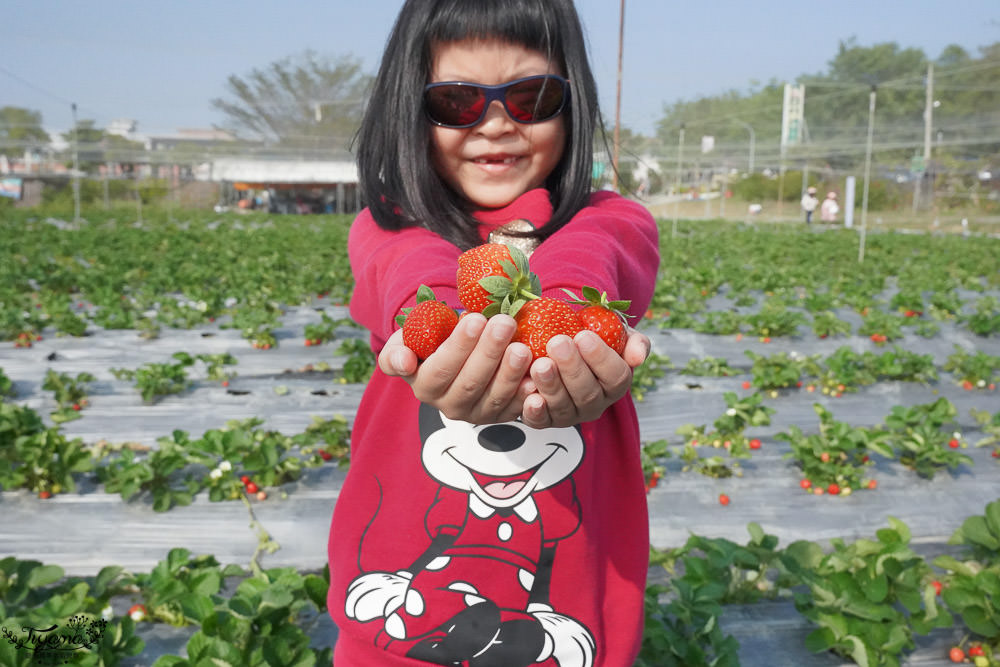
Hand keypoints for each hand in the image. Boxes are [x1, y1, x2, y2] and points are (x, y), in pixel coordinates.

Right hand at [378, 313, 534, 423]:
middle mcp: (447, 406)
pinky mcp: (499, 416)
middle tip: (505, 323)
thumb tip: (405, 361)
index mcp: (423, 386)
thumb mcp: (407, 340)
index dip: (459, 346)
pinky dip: (525, 394)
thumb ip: (398, 352)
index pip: (441, 369)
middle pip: (470, 382)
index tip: (476, 319)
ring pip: (494, 397)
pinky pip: (514, 408)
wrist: (454, 351)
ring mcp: (475, 414)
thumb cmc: (431, 340)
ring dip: (510, 373)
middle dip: (489, 352)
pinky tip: (535, 377)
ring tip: (523, 347)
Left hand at [520, 327, 649, 428]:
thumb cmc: (588, 337)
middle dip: (572, 368)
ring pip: (563, 407)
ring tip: (540, 364)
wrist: (557, 344)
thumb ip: (634, 342)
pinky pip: (541, 421)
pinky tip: (530, 398)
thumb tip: (637, 358)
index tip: (583, 336)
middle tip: (557, 343)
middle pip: (588, 394)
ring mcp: (570, 414)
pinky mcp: (545, 420)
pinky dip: (536, 412)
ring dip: (551, 386)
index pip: (616, 376)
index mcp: (614, 384)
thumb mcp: (614, 333)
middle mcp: (595, 404)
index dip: (601, 358)